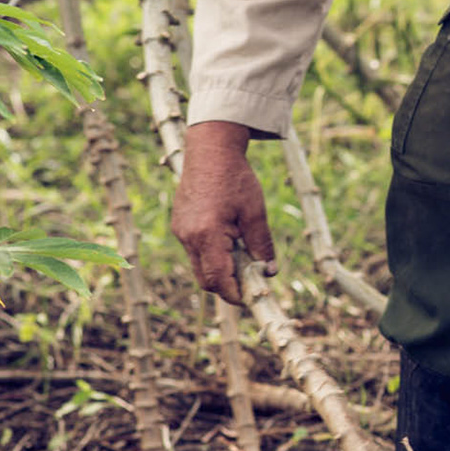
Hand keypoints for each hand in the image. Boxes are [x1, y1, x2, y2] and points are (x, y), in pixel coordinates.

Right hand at [172, 120, 277, 303]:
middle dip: (227, 287)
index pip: (219, 280)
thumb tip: (269, 272)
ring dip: (220, 270)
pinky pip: (195, 251)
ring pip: (199, 266)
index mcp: (207, 235)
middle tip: (250, 284)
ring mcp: (181, 232)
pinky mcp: (180, 225)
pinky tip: (230, 242)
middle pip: (206, 279)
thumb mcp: (255, 212)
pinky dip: (212, 256)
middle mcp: (188, 237)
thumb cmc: (235, 178)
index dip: (235, 295)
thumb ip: (262, 244)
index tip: (251, 299)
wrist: (210, 150)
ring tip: (243, 259)